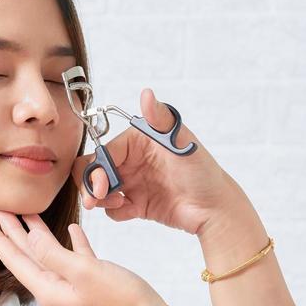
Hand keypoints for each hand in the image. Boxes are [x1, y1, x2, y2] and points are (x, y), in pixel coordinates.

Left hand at [0, 213, 174, 305]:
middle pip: (29, 258)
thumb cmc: (121, 302)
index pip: (16, 260)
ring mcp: (75, 293)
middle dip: (14, 234)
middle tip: (0, 211)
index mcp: (49, 290)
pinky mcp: (93, 289)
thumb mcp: (84, 273)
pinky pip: (76, 262)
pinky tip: (73, 232)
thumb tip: (28, 240)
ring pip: (51, 258)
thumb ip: (53, 255)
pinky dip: (71, 246)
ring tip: (29, 216)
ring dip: (40, 236)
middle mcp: (57, 293)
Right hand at [78, 88, 239, 234]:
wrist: (215, 208)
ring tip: (117, 205)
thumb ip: (160, 118)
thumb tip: (146, 93)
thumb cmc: (202, 171)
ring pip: (98, 190)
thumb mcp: (181, 142)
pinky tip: (131, 211)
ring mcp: (133, 182)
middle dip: (90, 185)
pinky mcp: (136, 204)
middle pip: (94, 170)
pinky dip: (114, 212)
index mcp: (137, 141)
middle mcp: (132, 160)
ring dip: (99, 199)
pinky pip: (112, 208)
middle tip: (95, 201)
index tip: (103, 186)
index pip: (104, 152)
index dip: (97, 168)